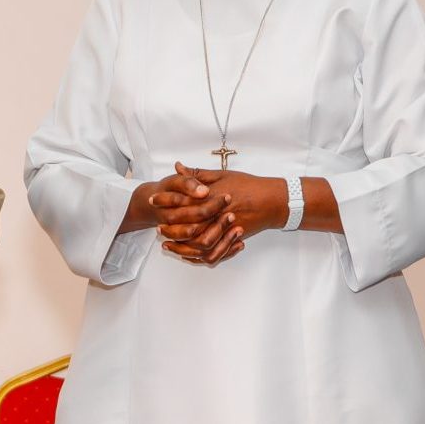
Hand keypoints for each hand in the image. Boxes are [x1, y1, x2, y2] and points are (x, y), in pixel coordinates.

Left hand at [159, 166, 288, 264]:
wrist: (271, 201)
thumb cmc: (248, 185)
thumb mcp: (222, 174)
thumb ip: (198, 174)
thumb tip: (178, 167)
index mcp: (211, 197)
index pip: (182, 200)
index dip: (165, 201)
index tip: (153, 200)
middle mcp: (215, 215)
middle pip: (185, 225)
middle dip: (169, 226)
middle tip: (157, 226)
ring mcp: (223, 230)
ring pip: (195, 244)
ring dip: (179, 245)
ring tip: (167, 243)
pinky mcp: (229, 239)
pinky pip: (210, 254)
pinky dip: (196, 256)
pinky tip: (186, 254)